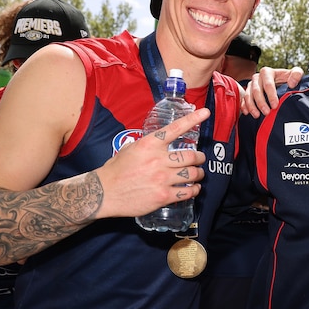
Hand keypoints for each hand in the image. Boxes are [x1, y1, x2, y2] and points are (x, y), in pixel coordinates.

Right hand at [95, 108, 209, 218]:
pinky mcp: (163, 196)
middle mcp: (158, 160)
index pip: (175, 129)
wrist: (103, 193)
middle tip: (200, 159)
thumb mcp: (129, 149)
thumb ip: (147, 145)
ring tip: (198, 174)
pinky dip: (194, 190)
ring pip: (192, 174)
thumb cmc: (115, 170)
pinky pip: (187, 192)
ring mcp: (162, 179)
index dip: (193, 119)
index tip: (205, 112)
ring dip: (199, 174)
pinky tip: (194, 188)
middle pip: (191, 156)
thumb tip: (158, 141)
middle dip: (200, 157)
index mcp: (149, 145)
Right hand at [242, 66, 304, 117]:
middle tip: (267, 112)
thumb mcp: (296, 73)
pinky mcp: (247, 92)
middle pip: (256, 90)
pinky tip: (247, 113)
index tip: (275, 105)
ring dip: (252, 106)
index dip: (271, 95)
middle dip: (261, 102)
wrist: (281, 83)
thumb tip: (291, 83)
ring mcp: (251, 85)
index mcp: (267, 72)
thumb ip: (297, 74)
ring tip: (257, 115)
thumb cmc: (288, 78)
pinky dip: (244, 106)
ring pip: (248, 95)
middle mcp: (257, 77)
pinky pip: (243, 99)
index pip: (268, 84)